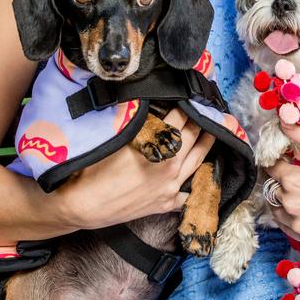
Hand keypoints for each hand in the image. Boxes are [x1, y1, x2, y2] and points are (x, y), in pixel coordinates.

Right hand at [55, 108, 214, 230]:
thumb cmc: (94, 168)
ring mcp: (170, 188)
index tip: (196, 94)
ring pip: (197, 162)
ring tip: (217, 132)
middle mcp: (172, 167)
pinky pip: (188, 194)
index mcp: (161, 146)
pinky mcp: (165, 204)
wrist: (82, 204)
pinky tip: (202, 175)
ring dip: (207, 145)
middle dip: (205, 121)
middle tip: (217, 111)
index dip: (187, 104)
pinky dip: (196, 183)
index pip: (181, 117)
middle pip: (194, 137)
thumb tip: (154, 107)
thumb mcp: (118, 136)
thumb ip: (141, 122)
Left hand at [265, 121, 299, 243]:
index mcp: (295, 181)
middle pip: (272, 188)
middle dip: (281, 179)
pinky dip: (292, 217)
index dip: (278, 159)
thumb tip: (283, 122)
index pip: (270, 167)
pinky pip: (288, 227)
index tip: (287, 158)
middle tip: (299, 173)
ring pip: (277, 209)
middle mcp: (292, 205)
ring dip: (284, 199)